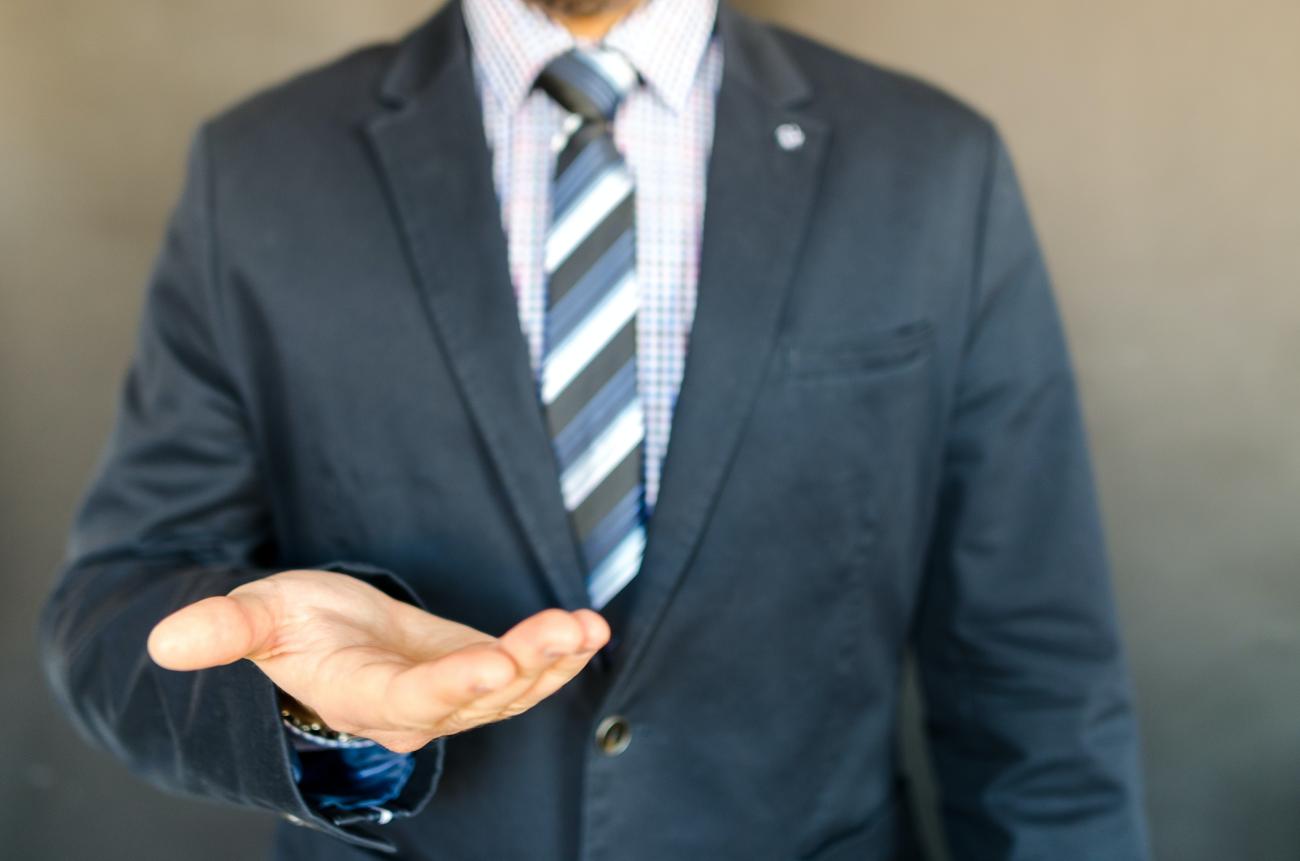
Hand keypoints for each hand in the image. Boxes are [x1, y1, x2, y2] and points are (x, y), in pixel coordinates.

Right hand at [147, 569, 609, 752]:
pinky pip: (524, 673)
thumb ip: (224, 630)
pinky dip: (558, 654)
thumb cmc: (287, 626)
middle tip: (567, 629)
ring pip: (511, 691)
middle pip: (477, 699)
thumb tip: (163, 641)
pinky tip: (590, 629)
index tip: (495, 664)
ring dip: (553, 660)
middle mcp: (413, 707)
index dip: (454, 687)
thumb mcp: (255, 615)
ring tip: (587, 627)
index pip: (412, 700)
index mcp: (361, 696)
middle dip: (526, 666)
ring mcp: (451, 694)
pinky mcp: (475, 672)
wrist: (318, 638)